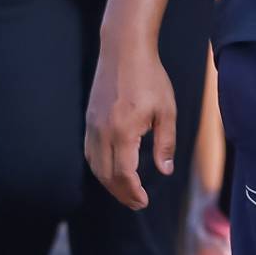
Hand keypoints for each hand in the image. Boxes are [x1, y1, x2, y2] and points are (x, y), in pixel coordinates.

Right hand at [84, 40, 177, 210]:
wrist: (124, 51)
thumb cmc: (150, 78)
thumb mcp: (166, 111)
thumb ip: (165, 143)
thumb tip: (165, 171)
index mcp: (123, 131)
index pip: (123, 174)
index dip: (133, 192)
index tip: (143, 201)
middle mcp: (102, 131)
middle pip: (106, 175)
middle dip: (121, 193)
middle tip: (137, 203)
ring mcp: (92, 126)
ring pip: (95, 165)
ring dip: (109, 183)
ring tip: (126, 192)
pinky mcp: (89, 120)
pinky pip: (90, 152)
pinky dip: (99, 167)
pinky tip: (112, 171)